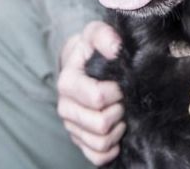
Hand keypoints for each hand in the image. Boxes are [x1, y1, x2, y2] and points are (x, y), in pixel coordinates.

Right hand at [57, 21, 125, 165]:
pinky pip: (97, 157)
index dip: (117, 91)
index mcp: (67, 83)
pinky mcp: (79, 140)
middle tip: (124, 99)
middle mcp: (65, 108)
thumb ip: (104, 36)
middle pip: (101, 123)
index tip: (122, 83)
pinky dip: (111, 148)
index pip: (98, 97)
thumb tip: (115, 48)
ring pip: (100, 142)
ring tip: (122, 112)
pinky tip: (117, 132)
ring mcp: (71, 126)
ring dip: (118, 129)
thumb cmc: (91, 49)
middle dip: (119, 110)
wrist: (81, 63)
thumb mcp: (96, 34)